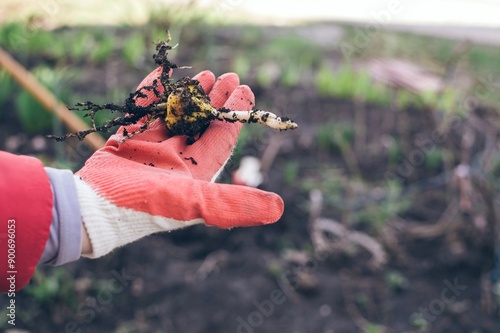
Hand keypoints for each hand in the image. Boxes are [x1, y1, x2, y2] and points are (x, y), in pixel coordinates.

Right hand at [75, 68, 283, 257]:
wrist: (93, 210)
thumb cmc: (145, 207)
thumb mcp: (195, 204)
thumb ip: (234, 204)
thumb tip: (279, 209)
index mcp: (196, 174)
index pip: (221, 138)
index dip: (234, 114)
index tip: (245, 89)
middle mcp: (177, 162)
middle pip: (202, 125)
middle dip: (216, 100)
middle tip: (228, 76)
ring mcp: (151, 151)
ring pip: (176, 116)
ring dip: (190, 96)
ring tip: (204, 75)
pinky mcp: (127, 143)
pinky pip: (143, 113)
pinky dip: (153, 95)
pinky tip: (163, 77)